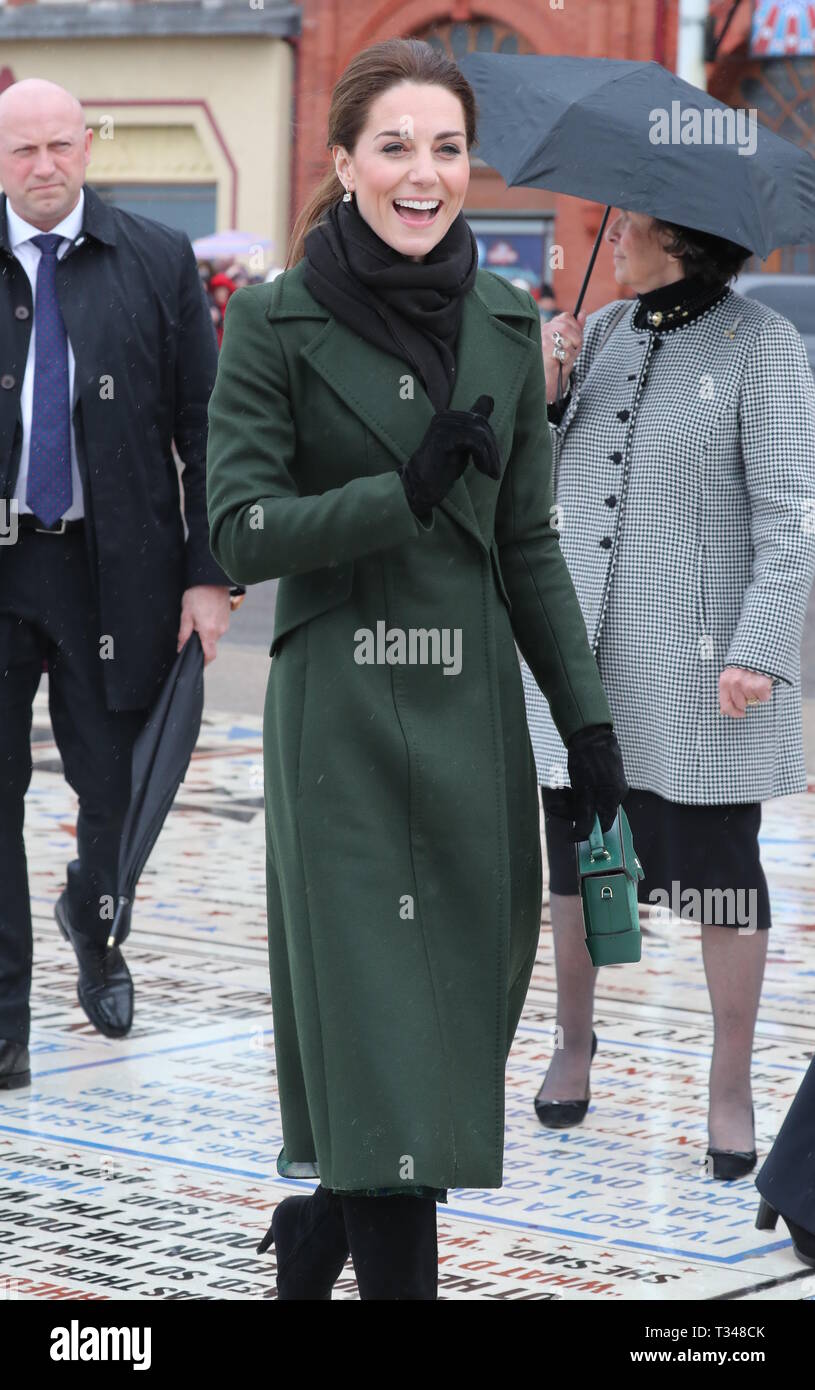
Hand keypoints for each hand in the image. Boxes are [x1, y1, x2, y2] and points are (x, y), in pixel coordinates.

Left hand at [177, 585, 230, 664]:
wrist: (212, 580)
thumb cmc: (197, 595)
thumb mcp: (186, 614)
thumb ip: (184, 633)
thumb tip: (181, 647)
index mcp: (209, 632)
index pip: (209, 655)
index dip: (203, 662)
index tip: (196, 663)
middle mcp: (220, 631)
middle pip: (210, 645)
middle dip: (200, 641)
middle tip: (191, 628)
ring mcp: (225, 625)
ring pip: (213, 636)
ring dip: (205, 632)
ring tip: (198, 617)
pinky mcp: (226, 619)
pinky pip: (217, 628)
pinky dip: (210, 625)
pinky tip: (204, 614)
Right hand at [398, 394, 500, 518]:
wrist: (423, 485)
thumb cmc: (443, 466)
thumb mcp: (464, 443)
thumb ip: (474, 425)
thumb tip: (488, 398)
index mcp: (448, 416)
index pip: (480, 418)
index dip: (491, 439)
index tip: (493, 461)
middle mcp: (444, 416)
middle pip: (481, 424)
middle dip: (492, 449)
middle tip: (495, 470)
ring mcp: (441, 426)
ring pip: (479, 434)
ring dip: (489, 455)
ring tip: (488, 472)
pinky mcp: (442, 438)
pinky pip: (473, 442)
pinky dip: (482, 457)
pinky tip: (481, 470)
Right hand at [542, 311, 585, 403]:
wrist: (547, 385)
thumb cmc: (558, 365)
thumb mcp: (571, 344)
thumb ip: (577, 328)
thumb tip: (583, 312)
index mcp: (549, 327)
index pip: (566, 316)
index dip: (576, 328)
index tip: (575, 341)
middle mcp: (544, 330)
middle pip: (567, 324)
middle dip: (576, 337)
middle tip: (573, 350)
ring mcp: (543, 339)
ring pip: (567, 334)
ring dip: (572, 348)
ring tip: (566, 358)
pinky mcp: (545, 350)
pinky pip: (565, 349)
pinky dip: (568, 358)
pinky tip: (561, 363)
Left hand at [558, 723, 629, 842]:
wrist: (589, 733)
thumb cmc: (587, 760)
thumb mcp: (582, 790)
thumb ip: (583, 814)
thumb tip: (581, 836)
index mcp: (614, 797)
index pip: (603, 824)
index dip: (586, 831)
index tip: (569, 834)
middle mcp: (615, 793)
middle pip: (593, 813)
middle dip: (571, 811)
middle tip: (554, 807)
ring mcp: (609, 784)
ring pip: (588, 802)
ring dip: (570, 801)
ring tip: (558, 793)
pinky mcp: (603, 777)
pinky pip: (588, 792)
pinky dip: (575, 793)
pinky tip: (564, 788)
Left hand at [719, 666, 772, 717]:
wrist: (760, 651)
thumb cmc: (744, 666)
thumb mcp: (730, 676)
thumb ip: (727, 693)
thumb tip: (724, 711)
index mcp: (725, 682)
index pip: (726, 705)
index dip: (733, 713)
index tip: (740, 714)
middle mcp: (735, 684)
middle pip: (741, 705)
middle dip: (747, 699)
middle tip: (751, 687)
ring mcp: (747, 685)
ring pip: (753, 701)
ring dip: (756, 694)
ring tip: (756, 682)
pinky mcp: (760, 686)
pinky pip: (764, 698)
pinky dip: (766, 693)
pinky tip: (763, 683)